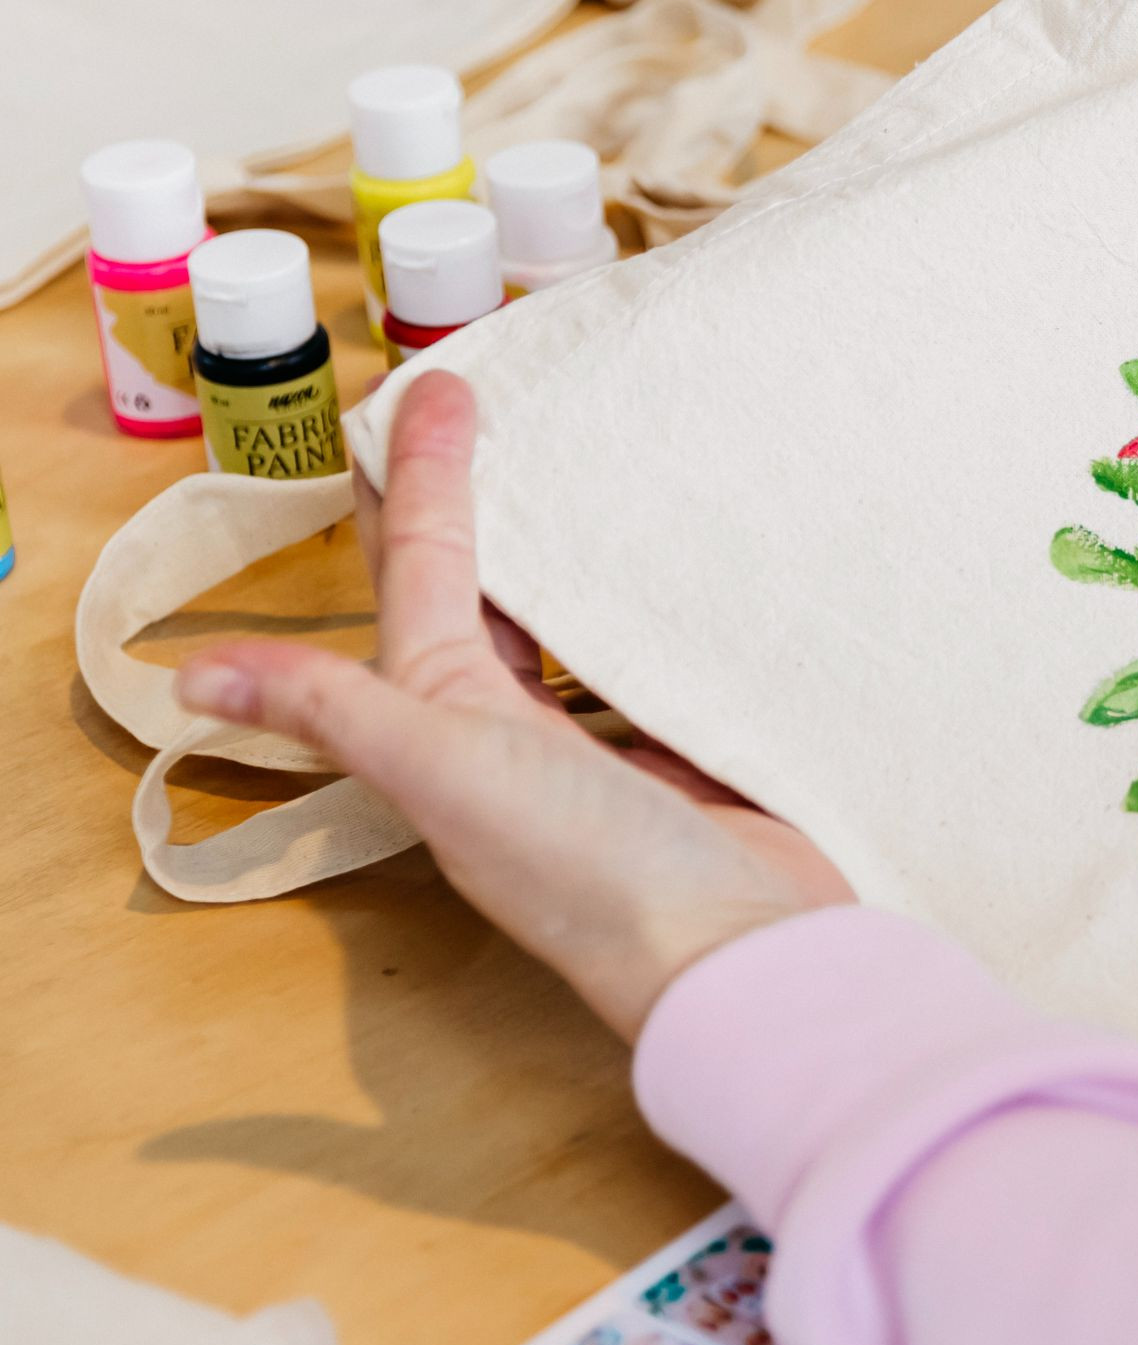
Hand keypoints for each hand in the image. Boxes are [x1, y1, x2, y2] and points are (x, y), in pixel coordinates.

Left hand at [174, 373, 847, 1043]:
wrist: (742, 956)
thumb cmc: (594, 870)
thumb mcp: (449, 774)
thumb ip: (337, 711)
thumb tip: (188, 675)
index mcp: (450, 730)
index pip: (427, 577)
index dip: (425, 481)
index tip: (434, 388)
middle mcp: (514, 740)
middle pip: (483, 595)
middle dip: (470, 504)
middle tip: (479, 408)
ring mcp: (606, 751)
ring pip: (570, 626)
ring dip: (565, 555)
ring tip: (577, 472)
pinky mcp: (691, 758)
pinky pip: (658, 662)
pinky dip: (658, 612)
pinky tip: (680, 574)